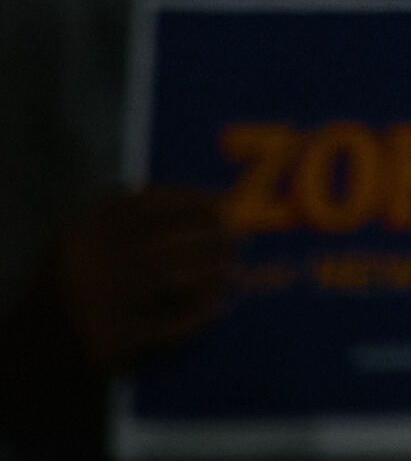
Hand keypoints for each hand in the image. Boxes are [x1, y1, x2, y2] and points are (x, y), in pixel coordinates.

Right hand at [59, 187, 232, 367]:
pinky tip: (214, 310)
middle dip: (209, 241)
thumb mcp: (80, 245)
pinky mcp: (105, 345)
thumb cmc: (68, 292)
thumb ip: (122, 218)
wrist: (29, 354)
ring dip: (208, 274)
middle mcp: (83, 268)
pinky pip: (163, 326)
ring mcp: (92, 308)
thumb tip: (196, 200)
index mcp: (79, 238)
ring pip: (167, 279)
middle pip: (163, 243)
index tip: (220, 203)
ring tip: (230, 272)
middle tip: (237, 243)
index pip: (143, 207)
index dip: (188, 201)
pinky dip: (195, 316)